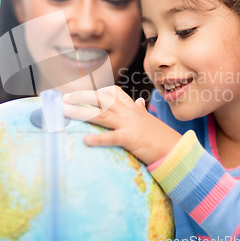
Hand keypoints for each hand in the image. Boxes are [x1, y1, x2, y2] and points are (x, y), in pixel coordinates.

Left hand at [62, 85, 180, 164]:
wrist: (175, 149)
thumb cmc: (160, 136)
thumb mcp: (149, 119)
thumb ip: (140, 110)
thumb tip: (138, 102)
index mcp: (132, 108)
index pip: (113, 93)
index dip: (96, 91)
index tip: (81, 92)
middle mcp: (129, 112)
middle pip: (102, 100)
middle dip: (82, 97)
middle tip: (64, 98)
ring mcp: (129, 124)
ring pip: (101, 115)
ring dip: (81, 112)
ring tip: (65, 111)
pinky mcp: (130, 139)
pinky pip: (111, 138)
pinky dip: (98, 138)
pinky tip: (85, 140)